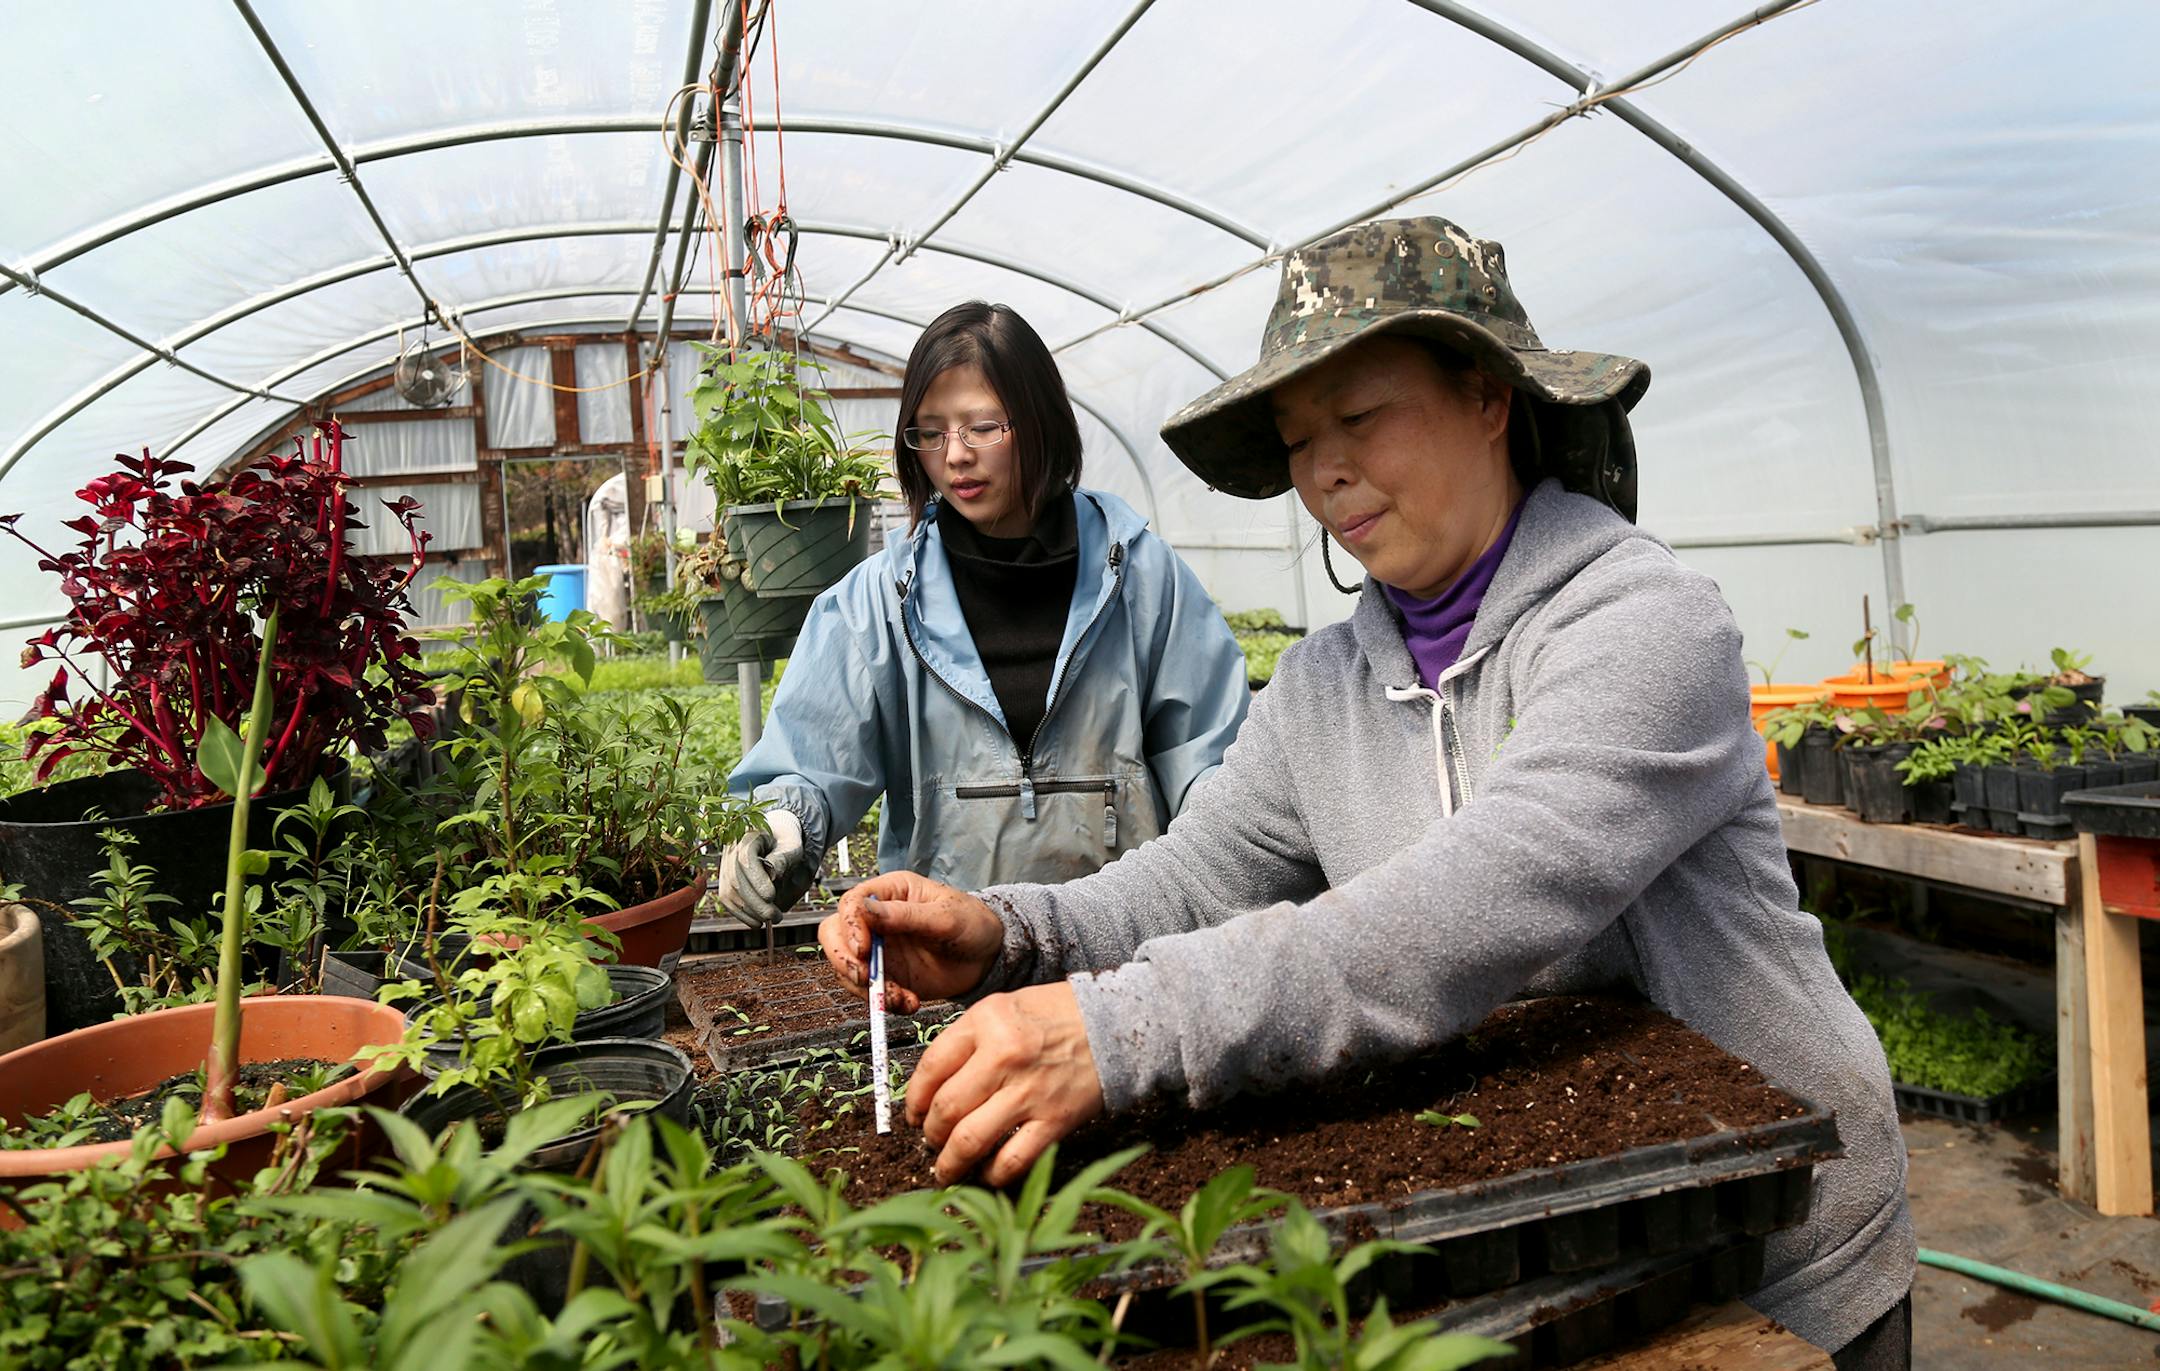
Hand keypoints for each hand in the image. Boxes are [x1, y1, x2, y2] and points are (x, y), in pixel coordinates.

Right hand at [715, 810, 811, 924]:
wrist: (774, 838)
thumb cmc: (785, 841)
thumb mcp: (791, 844)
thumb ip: (784, 857)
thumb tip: (773, 873)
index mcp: (747, 836)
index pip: (745, 858)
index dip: (756, 879)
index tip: (771, 896)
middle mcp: (731, 850)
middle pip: (735, 879)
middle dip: (755, 903)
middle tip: (776, 916)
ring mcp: (725, 865)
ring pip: (729, 893)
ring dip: (749, 911)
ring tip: (771, 919)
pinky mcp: (724, 880)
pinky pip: (727, 900)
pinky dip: (741, 914)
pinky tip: (757, 922)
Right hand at [819, 870, 1002, 1012]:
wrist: (989, 957)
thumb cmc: (973, 923)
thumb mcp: (946, 916)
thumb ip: (906, 915)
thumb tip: (867, 911)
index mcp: (891, 892)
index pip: (852, 903)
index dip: (850, 926)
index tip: (863, 949)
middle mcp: (877, 920)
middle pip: (834, 935)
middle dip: (844, 959)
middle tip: (865, 977)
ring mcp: (879, 950)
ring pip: (847, 968)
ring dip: (867, 988)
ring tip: (900, 997)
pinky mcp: (887, 976)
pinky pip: (868, 992)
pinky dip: (883, 1002)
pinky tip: (908, 1003)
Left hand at [905, 983, 1104, 1185]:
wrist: (1117, 1023)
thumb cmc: (1057, 1014)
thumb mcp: (1004, 1007)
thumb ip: (968, 1039)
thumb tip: (932, 1087)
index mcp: (986, 1021)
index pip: (931, 1068)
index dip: (913, 1099)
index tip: (914, 1114)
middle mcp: (1003, 1056)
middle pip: (946, 1109)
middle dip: (930, 1134)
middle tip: (930, 1140)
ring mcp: (1030, 1092)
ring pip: (970, 1141)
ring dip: (950, 1163)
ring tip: (945, 1169)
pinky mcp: (1055, 1120)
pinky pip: (1012, 1161)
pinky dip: (992, 1175)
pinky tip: (985, 1174)